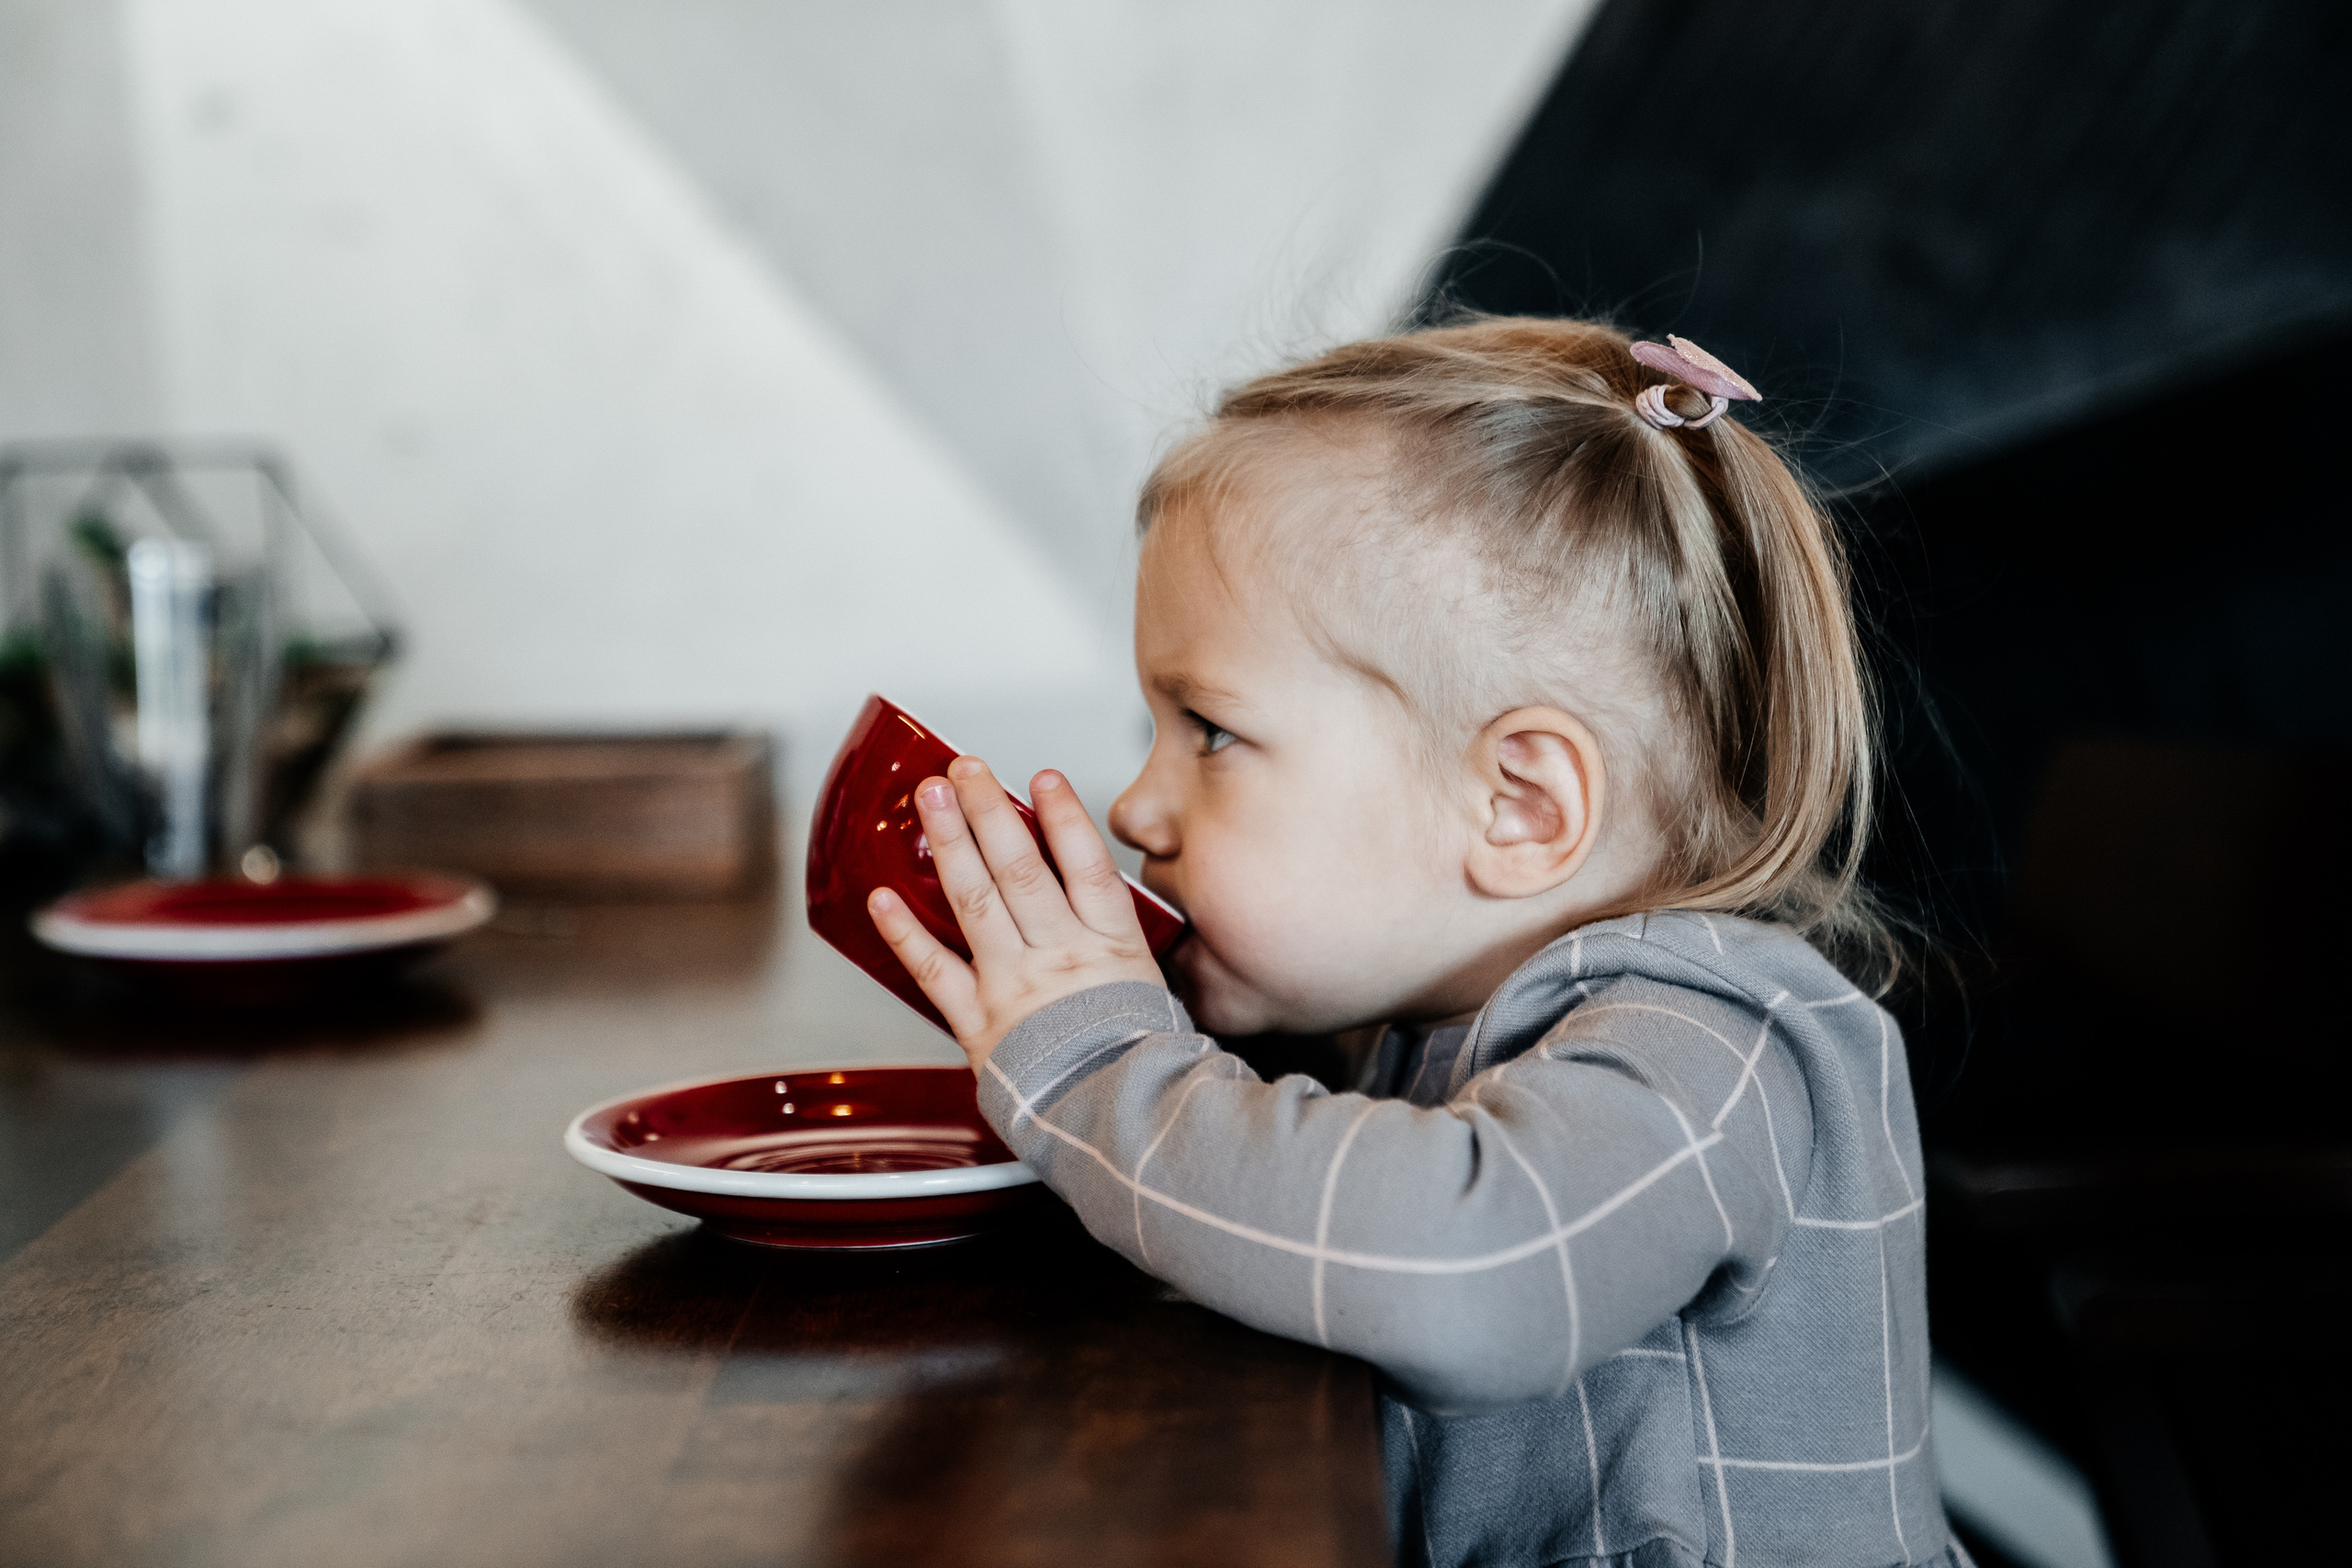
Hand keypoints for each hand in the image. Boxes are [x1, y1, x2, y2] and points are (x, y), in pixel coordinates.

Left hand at [867, 758, 1165, 1069]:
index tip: (1043, 778)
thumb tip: (1100, 904)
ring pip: (978, 900)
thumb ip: (1119, 941)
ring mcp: (1017, 985)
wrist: (1122, 1120)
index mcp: (1112, 945)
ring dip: (951, 842)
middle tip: (965, 769)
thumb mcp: (1153, 989)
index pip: (1086, 864)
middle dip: (989, 811)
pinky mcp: (980, 1022)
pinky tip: (882, 897)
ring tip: (931, 798)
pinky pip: (934, 970)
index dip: (1063, 815)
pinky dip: (903, 932)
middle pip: (1021, 867)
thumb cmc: (1140, 1063)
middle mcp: (1062, 955)